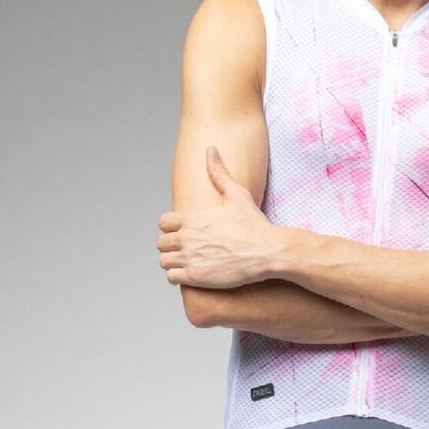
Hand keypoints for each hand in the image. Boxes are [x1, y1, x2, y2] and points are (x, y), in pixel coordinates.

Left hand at [157, 146, 277, 288]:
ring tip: (189, 261)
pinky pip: (172, 278)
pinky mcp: (195, 278)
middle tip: (187, 248)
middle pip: (161, 243)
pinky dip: (179, 276)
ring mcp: (190, 258)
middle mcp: (186, 237)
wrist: (267, 252)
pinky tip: (193, 273)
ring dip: (174, 261)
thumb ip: (219, 173)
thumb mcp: (236, 194)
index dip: (171, 227)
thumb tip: (211, 150)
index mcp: (192, 218)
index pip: (163, 223)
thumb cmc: (253, 224)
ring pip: (164, 261)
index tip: (183, 231)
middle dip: (172, 245)